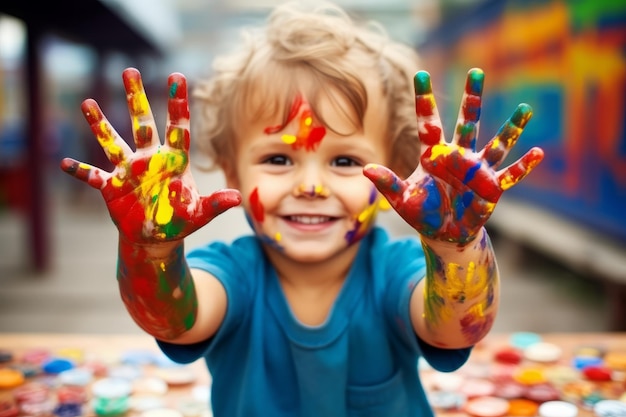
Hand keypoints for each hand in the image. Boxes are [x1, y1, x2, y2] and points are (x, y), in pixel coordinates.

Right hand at [60, 68, 240, 242]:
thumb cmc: (180, 221)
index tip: (177, 76)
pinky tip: (64, 163)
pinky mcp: (111, 188)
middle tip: (130, 70)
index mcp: (173, 161)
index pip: (178, 127)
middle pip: (142, 124)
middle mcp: (150, 160)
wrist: (156, 237)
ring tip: (87, 103)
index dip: (177, 103)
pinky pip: (93, 177)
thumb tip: (238, 198)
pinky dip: (80, 172)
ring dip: (100, 125)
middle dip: (136, 99)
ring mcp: (129, 171)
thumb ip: (216, 204)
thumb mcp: (199, 214)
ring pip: (112, 142)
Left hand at [364, 68, 543, 242]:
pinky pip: (510, 175)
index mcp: (434, 155)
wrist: (443, 233)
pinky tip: (538, 153)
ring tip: (525, 109)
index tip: (421, 73)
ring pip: (496, 145)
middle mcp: (458, 156)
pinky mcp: (491, 189)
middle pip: (466, 123)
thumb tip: (366, 169)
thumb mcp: (402, 199)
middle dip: (471, 99)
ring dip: (510, 129)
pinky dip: (523, 166)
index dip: (424, 100)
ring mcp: (477, 171)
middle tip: (476, 71)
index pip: (428, 122)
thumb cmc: (422, 212)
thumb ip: (387, 183)